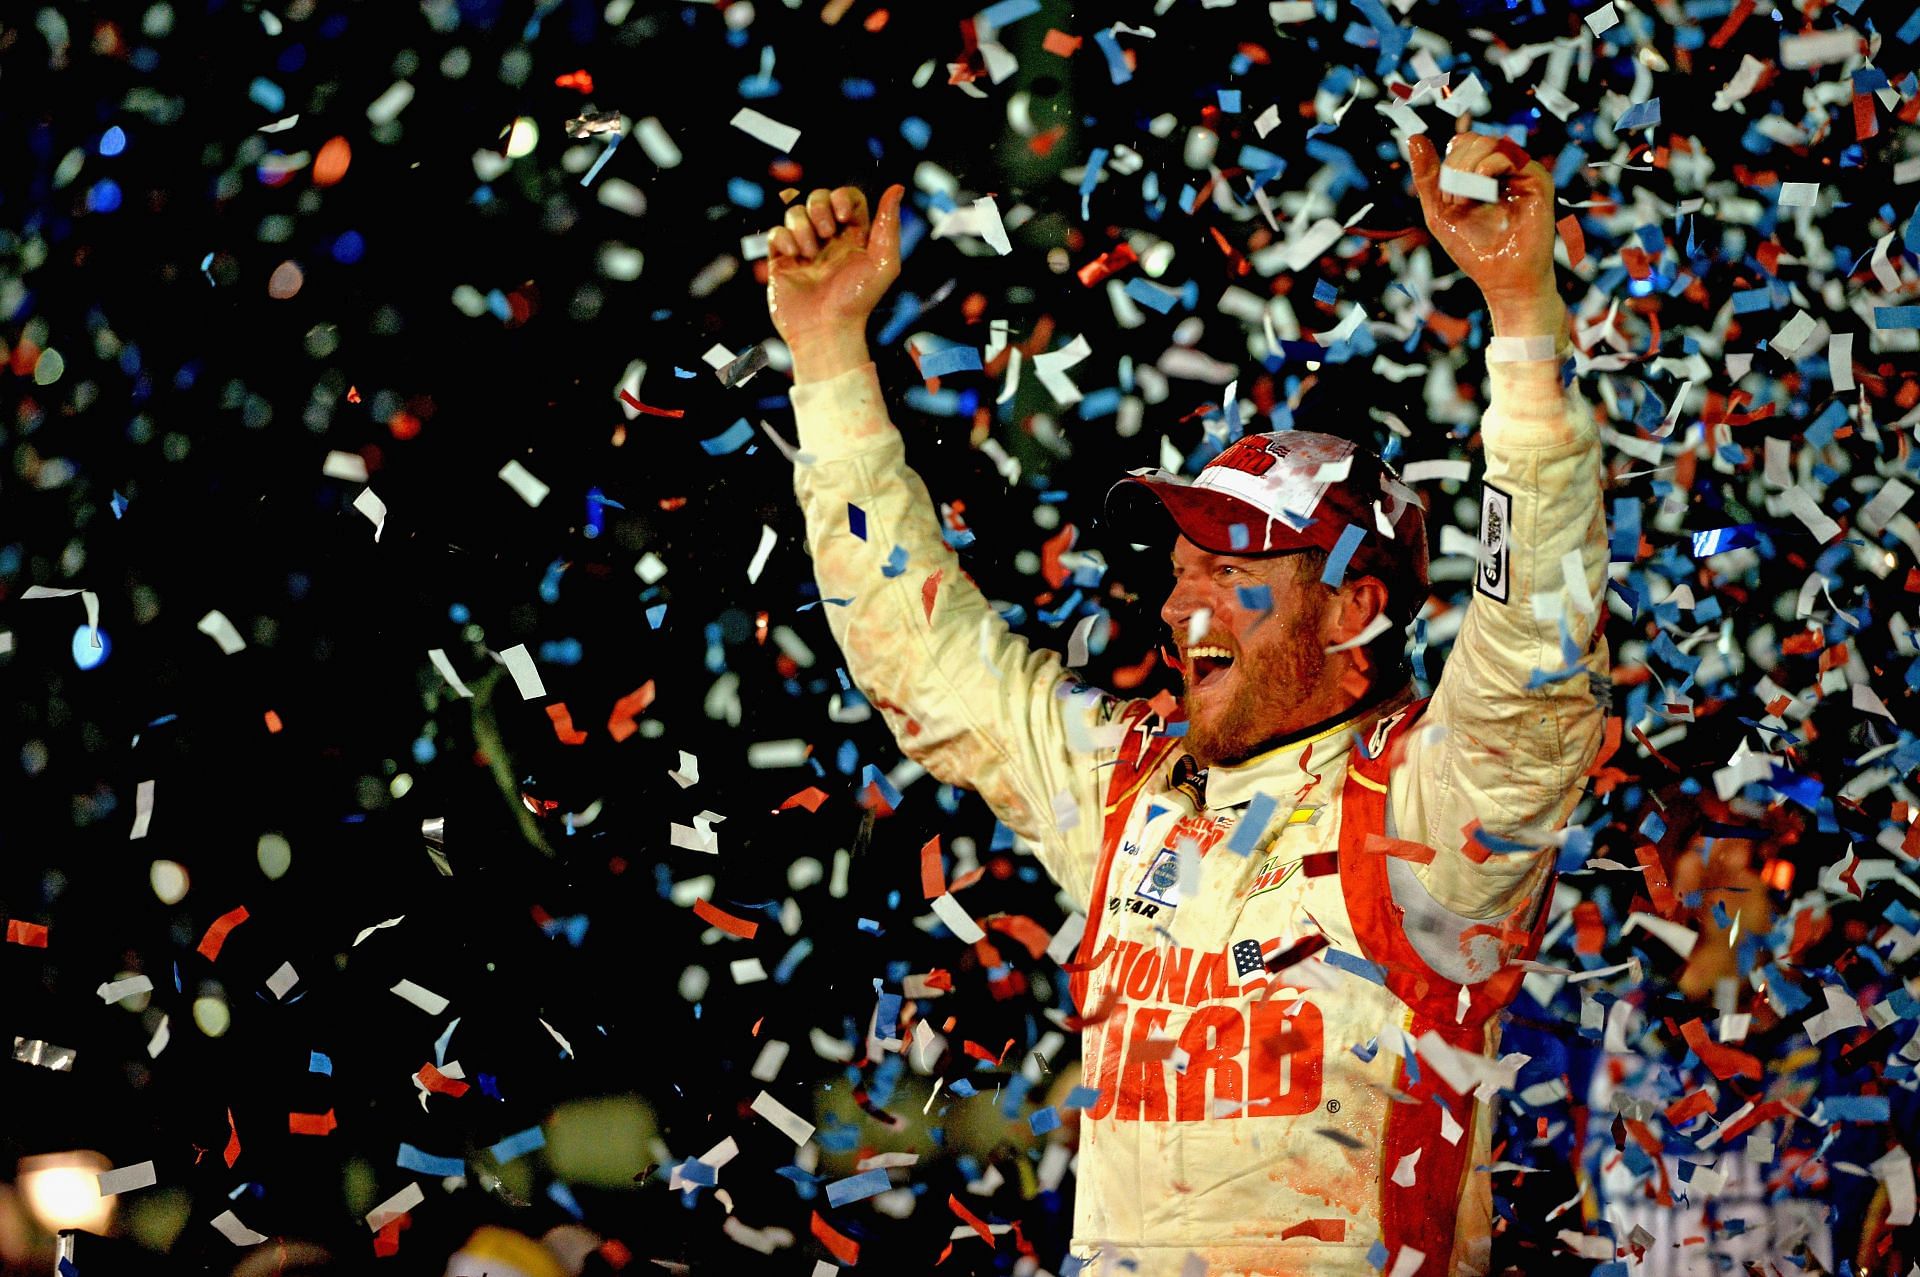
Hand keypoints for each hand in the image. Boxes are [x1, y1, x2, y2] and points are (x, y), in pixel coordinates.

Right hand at [767, 184, 905, 381]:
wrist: (825, 331)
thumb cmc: (858, 302)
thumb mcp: (884, 263)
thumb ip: (889, 224)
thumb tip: (898, 187)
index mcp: (854, 237)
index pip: (846, 197)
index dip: (842, 198)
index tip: (844, 217)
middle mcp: (829, 239)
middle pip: (818, 197)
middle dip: (819, 207)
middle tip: (828, 234)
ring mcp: (804, 248)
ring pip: (795, 211)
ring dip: (802, 226)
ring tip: (810, 253)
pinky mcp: (782, 261)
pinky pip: (775, 232)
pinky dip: (784, 237)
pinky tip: (795, 256)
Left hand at [1408, 130, 1562, 334]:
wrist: (1503, 280)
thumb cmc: (1474, 250)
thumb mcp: (1439, 212)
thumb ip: (1427, 177)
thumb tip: (1414, 138)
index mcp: (1484, 174)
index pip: (1463, 143)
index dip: (1448, 162)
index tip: (1446, 196)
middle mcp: (1505, 170)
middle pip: (1473, 140)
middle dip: (1455, 166)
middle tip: (1454, 199)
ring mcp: (1522, 173)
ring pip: (1489, 143)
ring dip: (1467, 168)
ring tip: (1465, 199)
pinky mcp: (1537, 180)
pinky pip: (1509, 155)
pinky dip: (1487, 167)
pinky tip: (1480, 190)